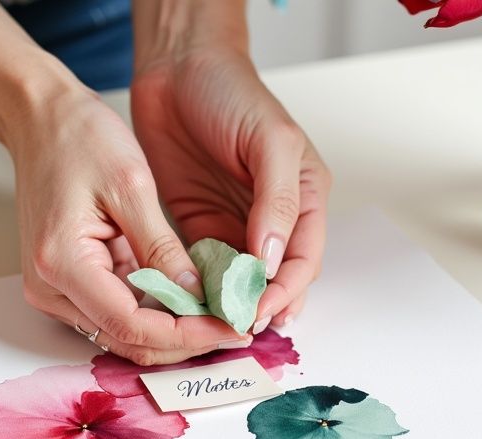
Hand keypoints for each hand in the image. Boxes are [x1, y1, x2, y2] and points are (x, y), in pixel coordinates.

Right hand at [10, 87, 250, 364]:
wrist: (41, 119)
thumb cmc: (79, 138)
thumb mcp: (132, 186)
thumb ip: (163, 247)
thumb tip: (196, 296)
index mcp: (63, 262)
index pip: (133, 325)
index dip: (187, 334)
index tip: (232, 327)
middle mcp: (50, 287)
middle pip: (128, 340)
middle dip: (186, 341)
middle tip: (237, 329)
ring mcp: (55, 288)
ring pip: (124, 334)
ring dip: (174, 332)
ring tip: (223, 317)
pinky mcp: (68, 282)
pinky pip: (117, 312)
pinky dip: (157, 314)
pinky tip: (195, 302)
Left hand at [130, 47, 330, 332]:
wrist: (177, 67)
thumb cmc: (231, 92)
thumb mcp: (270, 141)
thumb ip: (277, 200)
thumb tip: (271, 258)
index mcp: (304, 197)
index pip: (303, 260)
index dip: (285, 291)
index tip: (258, 312)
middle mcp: (273, 217)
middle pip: (276, 278)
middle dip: (260, 306)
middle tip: (236, 328)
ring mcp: (235, 223)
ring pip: (239, 281)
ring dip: (229, 304)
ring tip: (213, 325)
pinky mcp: (199, 223)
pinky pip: (204, 267)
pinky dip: (199, 288)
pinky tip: (189, 302)